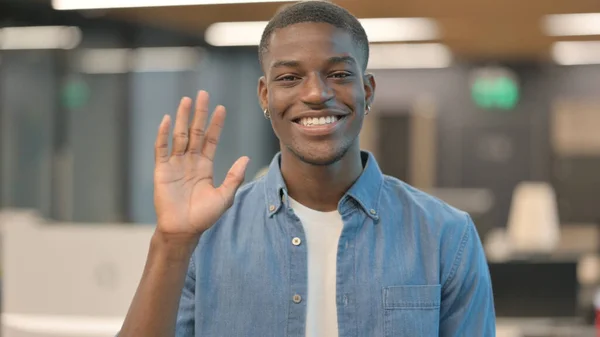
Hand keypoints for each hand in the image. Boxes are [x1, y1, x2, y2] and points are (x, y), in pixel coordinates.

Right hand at [153, 91, 248, 237]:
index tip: (221, 108)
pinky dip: (164, 134)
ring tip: (187, 100)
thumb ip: (234, 176)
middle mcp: (190, 161)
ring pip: (180, 136)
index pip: (210, 139)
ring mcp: (175, 164)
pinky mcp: (162, 170)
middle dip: (200, 113)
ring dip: (183, 118)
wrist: (184, 230)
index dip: (215, 124)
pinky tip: (168, 120)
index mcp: (205, 166)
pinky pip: (162, 149)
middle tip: (203, 94)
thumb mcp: (225, 196)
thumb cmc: (204, 216)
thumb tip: (246, 158)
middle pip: (195, 132)